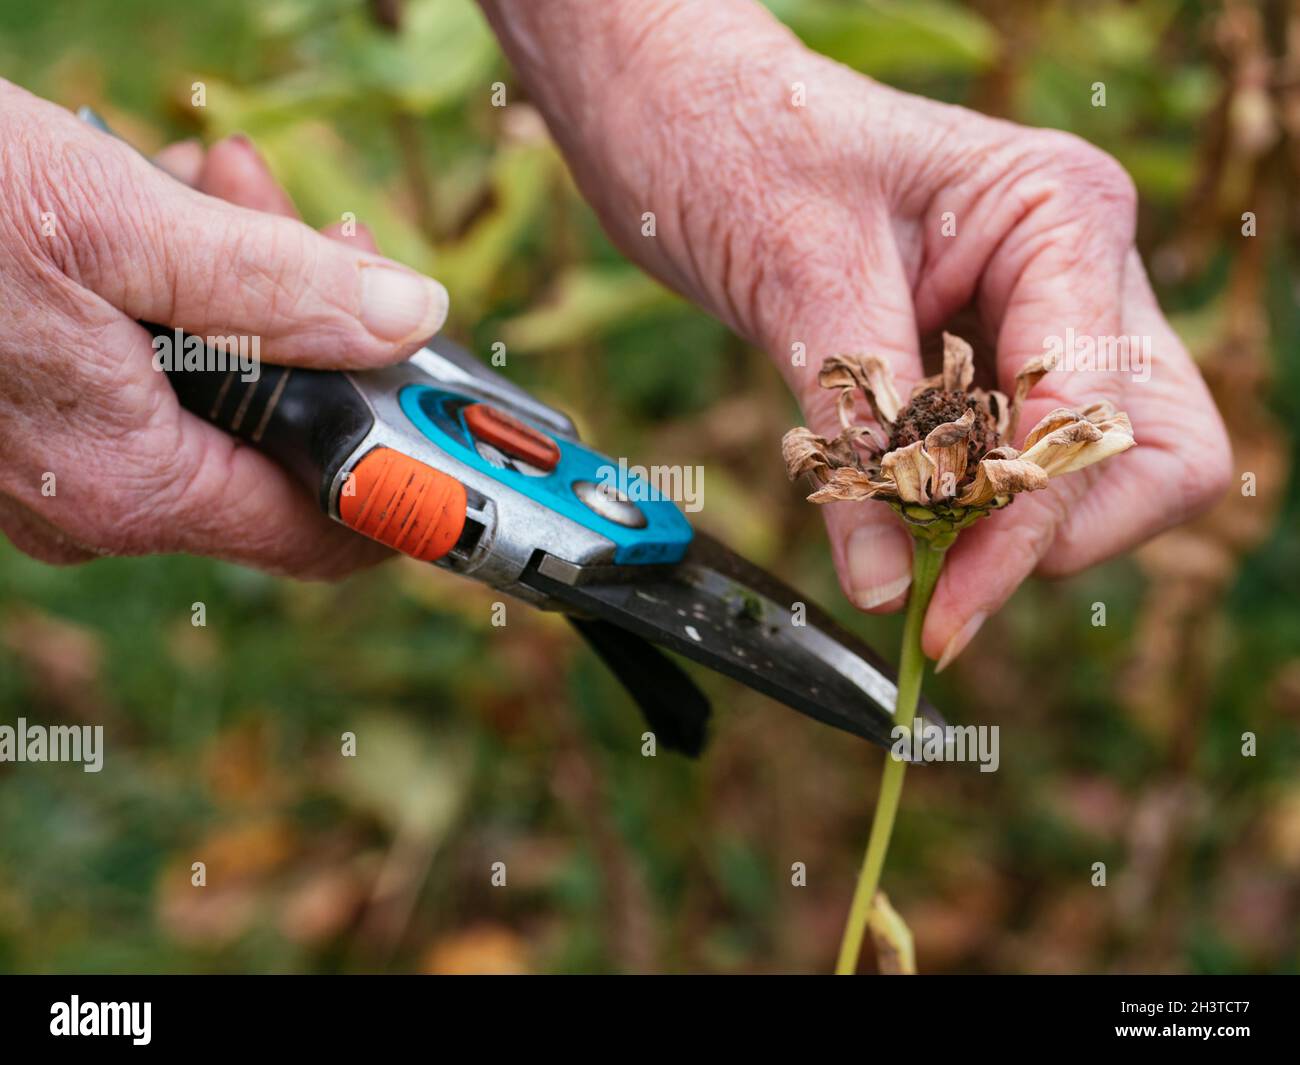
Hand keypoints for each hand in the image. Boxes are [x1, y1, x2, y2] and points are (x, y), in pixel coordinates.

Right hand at [0, 80, 448, 577]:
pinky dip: (180, 291)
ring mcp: (59, 461)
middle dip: (322, 330)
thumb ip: (277, 286)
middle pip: (279, 441)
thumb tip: (408, 316)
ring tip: (223, 182)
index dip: (407, 476)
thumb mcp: (118, 229)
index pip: (327, 529)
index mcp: (131, 483)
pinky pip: (150, 369)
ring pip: (217, 391)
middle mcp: (98, 497)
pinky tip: (160, 203)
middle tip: (322, 227)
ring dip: (249, 286)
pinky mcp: (34, 414)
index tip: (460, 422)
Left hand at [483, 1, 1231, 664]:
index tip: (944, 608)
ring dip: (1003, 528)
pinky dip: (957, 505)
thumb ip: (862, 440)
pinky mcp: (984, 358)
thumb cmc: (738, 143)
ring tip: (898, 542)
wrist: (677, 117)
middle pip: (1142, 454)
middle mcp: (1075, 268)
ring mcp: (1038, 315)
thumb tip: (890, 584)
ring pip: (1087, 470)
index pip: (1092, 413)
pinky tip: (885, 506)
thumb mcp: (804, 284)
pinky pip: (1005, 461)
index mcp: (1061, 215)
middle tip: (943, 588)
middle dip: (1050, 532)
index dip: (1024, 524)